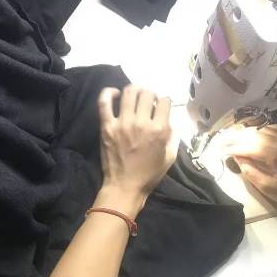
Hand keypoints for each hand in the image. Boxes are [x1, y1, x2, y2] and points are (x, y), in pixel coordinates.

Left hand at [97, 85, 176, 207]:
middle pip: (148, 93)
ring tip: (134, 96)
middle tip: (148, 100)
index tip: (161, 107)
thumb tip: (169, 122)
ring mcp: (123, 123)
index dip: (165, 101)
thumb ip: (172, 137)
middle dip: (151, 94)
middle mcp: (142, 123)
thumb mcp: (169, 158)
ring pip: (129, 93)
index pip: (165, 102)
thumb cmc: (149, 175)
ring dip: (134, 90)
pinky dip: (109, 93)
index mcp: (159, 130)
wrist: (125, 187)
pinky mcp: (107, 126)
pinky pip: (104, 102)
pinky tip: (115, 94)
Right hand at [222, 125, 276, 215]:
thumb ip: (251, 172)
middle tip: (223, 140)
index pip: (249, 146)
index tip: (221, 149)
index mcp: (275, 155)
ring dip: (248, 133)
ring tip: (234, 138)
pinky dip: (259, 132)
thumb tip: (239, 159)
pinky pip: (272, 131)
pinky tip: (253, 137)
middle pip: (255, 135)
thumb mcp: (268, 188)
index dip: (234, 147)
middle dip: (237, 137)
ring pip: (263, 130)